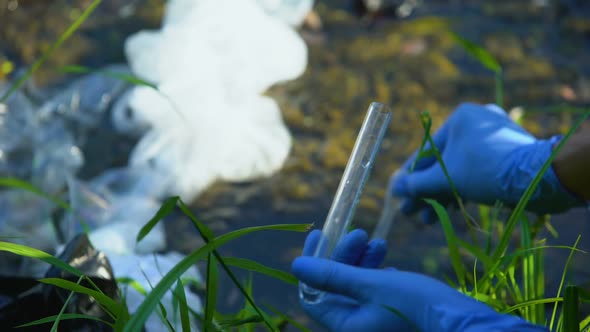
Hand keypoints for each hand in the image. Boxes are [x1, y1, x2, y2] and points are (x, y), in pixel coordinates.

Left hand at [293, 230, 546, 331]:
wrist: (462, 323)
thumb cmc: (416, 304)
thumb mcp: (370, 284)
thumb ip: (332, 275)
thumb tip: (295, 266)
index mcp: (345, 328)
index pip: (313, 294)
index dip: (314, 262)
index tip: (320, 234)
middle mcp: (356, 329)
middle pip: (335, 287)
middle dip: (344, 257)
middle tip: (358, 232)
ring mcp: (373, 324)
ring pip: (355, 286)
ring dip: (361, 260)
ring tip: (377, 241)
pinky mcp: (389, 317)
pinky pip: (372, 292)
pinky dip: (375, 272)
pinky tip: (384, 256)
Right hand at [391, 103, 582, 222]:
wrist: (538, 179)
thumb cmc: (486, 171)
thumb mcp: (446, 178)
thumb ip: (417, 184)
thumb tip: (395, 189)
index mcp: (460, 118)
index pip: (426, 151)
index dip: (410, 177)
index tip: (399, 196)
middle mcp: (476, 123)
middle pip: (442, 162)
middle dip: (426, 191)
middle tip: (411, 212)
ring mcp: (493, 139)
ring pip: (458, 170)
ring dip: (441, 195)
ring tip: (428, 220)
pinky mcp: (506, 156)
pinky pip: (475, 172)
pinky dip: (460, 190)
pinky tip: (448, 211)